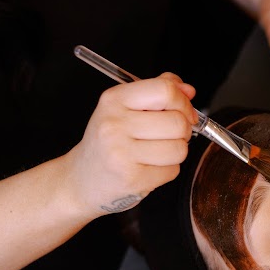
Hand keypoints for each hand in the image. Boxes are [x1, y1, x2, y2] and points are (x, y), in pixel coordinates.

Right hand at [64, 73, 197, 216]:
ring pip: (180, 148)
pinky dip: (167, 170)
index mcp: (114, 100)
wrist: (82, 179)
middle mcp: (114, 124)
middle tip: (169, 135)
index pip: (165, 90)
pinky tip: (149, 167)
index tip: (184, 112)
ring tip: (157, 152)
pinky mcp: (132, 179)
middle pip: (178, 122)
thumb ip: (157, 93)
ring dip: (176, 151)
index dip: (183, 102)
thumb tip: (188, 90)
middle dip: (183, 130)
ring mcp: (121, 153)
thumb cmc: (108, 142)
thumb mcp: (124, 108)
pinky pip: (172, 170)